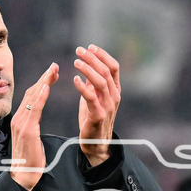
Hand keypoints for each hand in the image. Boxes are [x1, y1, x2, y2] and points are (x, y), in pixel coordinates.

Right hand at [10, 63, 58, 189]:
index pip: (32, 96)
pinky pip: (34, 109)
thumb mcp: (32, 138)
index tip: (52, 73)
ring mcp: (21, 123)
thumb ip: (32, 125)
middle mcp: (19, 118)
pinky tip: (46, 86)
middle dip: (44, 78)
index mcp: (21, 119)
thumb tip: (35, 117)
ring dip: (43, 82)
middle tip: (54, 66)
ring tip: (53, 71)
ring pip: (33, 97)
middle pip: (32, 92)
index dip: (42, 83)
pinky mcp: (27, 130)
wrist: (23, 176)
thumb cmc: (30, 160)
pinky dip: (40, 97)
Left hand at [74, 45, 120, 165]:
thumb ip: (94, 83)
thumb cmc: (94, 118)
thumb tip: (88, 65)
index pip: (114, 67)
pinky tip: (74, 79)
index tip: (90, 47)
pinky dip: (83, 87)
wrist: (96, 143)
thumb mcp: (95, 97)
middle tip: (79, 50)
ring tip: (75, 62)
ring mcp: (108, 106)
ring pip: (100, 82)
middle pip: (106, 71)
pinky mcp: (98, 115)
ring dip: (88, 70)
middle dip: (92, 58)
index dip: (103, 55)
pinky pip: (91, 98)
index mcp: (115, 90)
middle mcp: (114, 96)